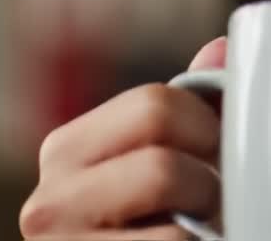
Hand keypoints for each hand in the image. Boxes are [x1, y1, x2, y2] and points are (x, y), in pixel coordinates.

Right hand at [19, 38, 227, 240]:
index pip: (157, 104)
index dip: (208, 126)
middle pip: (162, 157)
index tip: (214, 155)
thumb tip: (222, 48)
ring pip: (171, 220)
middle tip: (209, 204)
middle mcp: (47, 203)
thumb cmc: (165, 222)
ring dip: (206, 226)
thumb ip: (194, 108)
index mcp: (68, 151)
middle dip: (206, 180)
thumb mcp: (174, 158)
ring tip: (200, 233)